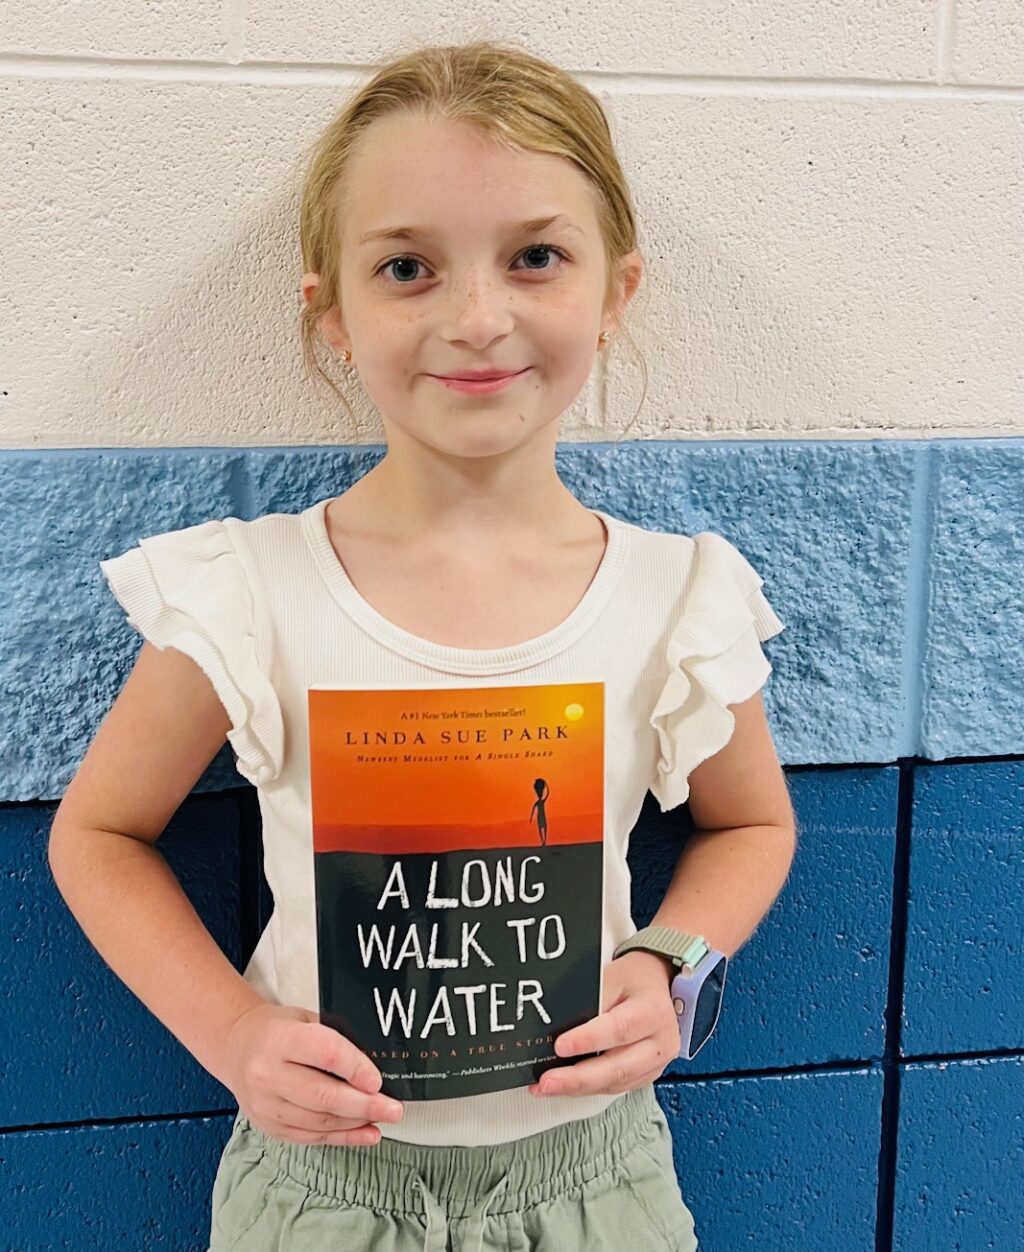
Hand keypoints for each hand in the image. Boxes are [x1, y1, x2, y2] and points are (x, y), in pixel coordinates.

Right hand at [216, 1002, 404, 1145]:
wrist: (237, 1048)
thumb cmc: (277, 1030)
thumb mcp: (305, 1019)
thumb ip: (335, 1037)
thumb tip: (376, 1063)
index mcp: (280, 1040)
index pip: (324, 1054)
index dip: (355, 1068)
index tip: (378, 1080)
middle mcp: (268, 1074)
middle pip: (323, 1096)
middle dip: (364, 1105)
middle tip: (393, 1108)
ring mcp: (266, 1105)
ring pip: (319, 1121)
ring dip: (356, 1123)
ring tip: (384, 1118)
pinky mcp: (270, 1126)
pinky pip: (311, 1137)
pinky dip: (343, 1137)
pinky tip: (366, 1133)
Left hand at [528, 952, 678, 1097]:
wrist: (655, 988)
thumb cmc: (633, 981)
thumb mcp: (611, 977)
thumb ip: (589, 1001)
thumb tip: (557, 1025)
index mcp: (653, 1011)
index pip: (619, 1029)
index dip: (589, 1040)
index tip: (561, 1046)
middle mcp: (660, 1041)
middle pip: (619, 1067)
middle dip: (579, 1078)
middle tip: (548, 1081)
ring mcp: (656, 1062)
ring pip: (616, 1083)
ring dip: (580, 1088)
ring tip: (551, 1086)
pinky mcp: (647, 1075)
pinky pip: (617, 1087)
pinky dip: (590, 1088)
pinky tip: (569, 1087)